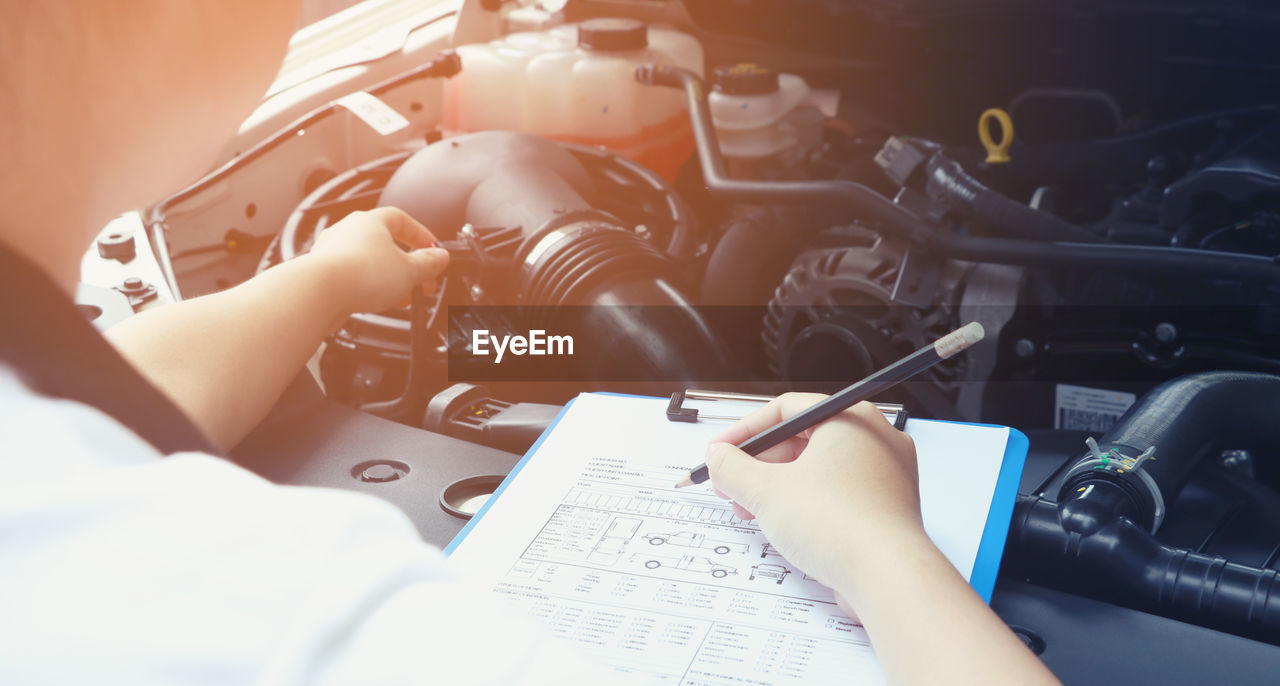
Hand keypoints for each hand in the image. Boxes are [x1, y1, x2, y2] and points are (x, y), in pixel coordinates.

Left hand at [305, 207, 448, 315]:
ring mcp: (333, 251)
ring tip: (402, 296)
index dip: (421, 235)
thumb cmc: (359, 273)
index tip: (432, 250)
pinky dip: (369, 287)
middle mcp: (349, 231)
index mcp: (370, 221)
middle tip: (422, 280)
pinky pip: (353, 276)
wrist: (320, 292)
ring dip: (389, 278)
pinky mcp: (324, 273)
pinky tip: (378, 302)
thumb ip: (428, 263)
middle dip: (407, 264)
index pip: (402, 219)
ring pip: (369, 262)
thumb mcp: (409, 270)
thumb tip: (440, 257)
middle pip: (386, 243)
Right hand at [705, 394, 924, 597]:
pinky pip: (838, 495)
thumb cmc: (840, 525)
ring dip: (778, 488)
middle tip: (732, 484)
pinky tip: (785, 526)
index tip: (721, 450)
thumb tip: (719, 458)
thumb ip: (732, 469)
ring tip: (752, 511)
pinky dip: (808, 504)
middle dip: (759, 464)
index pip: (787, 409)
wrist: (887, 577)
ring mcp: (885, 475)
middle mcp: (874, 440)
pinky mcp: (885, 508)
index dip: (746, 430)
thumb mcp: (766, 491)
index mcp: (851, 419)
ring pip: (819, 470)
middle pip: (802, 439)